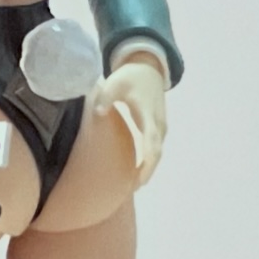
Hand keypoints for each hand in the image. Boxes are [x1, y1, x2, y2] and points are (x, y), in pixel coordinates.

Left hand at [93, 54, 166, 184]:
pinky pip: (154, 148)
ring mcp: (160, 126)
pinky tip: (135, 170)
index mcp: (148, 115)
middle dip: (147, 172)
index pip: (152, 145)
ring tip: (132, 185)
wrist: (148, 69)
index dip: (147, 164)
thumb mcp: (115, 83)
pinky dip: (148, 161)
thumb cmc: (129, 77)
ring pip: (157, 153)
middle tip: (132, 189)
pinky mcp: (157, 127)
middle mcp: (158, 124)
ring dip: (148, 169)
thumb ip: (106, 97)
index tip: (139, 180)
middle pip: (157, 154)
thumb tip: (98, 112)